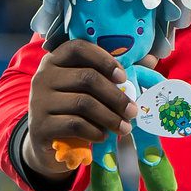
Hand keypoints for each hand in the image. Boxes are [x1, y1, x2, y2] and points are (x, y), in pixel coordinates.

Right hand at [24, 40, 135, 180]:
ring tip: (125, 127)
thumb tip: (152, 58)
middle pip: (87, 78)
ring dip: (110, 117)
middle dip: (116, 96)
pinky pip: (73, 124)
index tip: (123, 77)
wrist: (47, 142)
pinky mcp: (39, 125)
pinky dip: (94, 131)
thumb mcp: (91, 89)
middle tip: (133, 111)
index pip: (78, 48)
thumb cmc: (74, 108)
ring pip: (83, 103)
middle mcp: (43, 76)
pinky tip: (103, 136)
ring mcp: (38, 101)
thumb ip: (117, 72)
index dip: (104, 59)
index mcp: (56, 60)